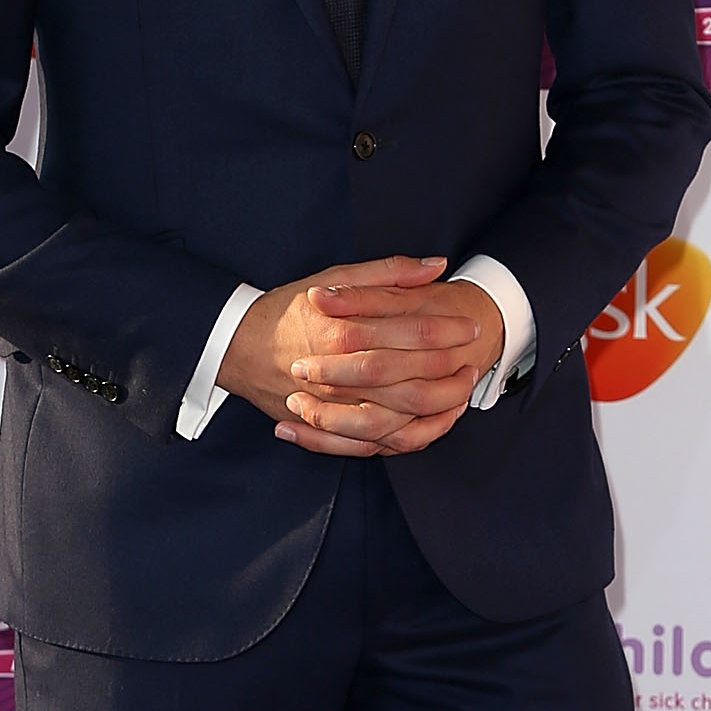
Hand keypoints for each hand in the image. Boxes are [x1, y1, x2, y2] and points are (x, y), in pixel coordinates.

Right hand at [218, 255, 503, 458]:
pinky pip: (373, 445)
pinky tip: (432, 422)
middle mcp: (338, 374)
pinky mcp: (325, 429)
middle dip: (450, 372)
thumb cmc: (288, 310)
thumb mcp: (334, 278)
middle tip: (474, 361)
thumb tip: (436, 265)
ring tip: (461, 393)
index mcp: (343, 332)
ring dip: (436, 409)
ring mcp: (331, 407)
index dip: (447, 330)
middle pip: (410, 380)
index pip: (410, 333)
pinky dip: (407, 437)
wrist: (236, 348)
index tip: (470, 325)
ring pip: (397, 419)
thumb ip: (387, 272)